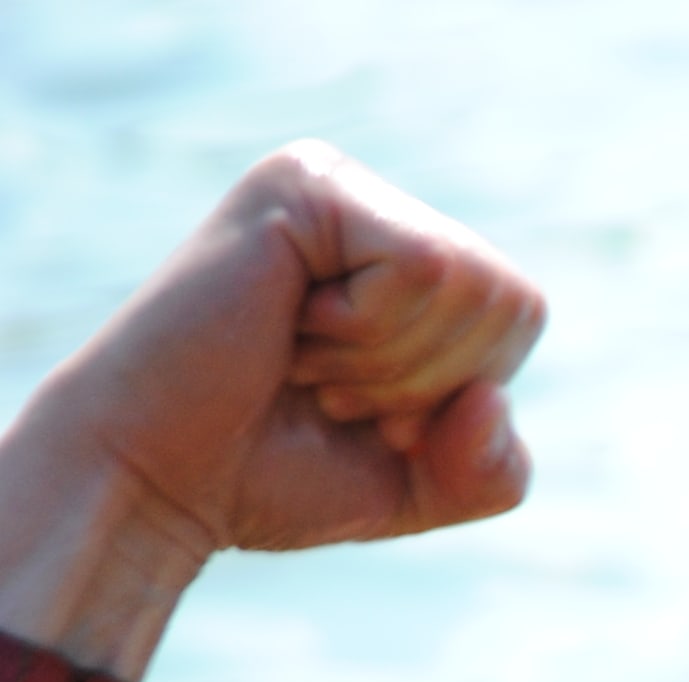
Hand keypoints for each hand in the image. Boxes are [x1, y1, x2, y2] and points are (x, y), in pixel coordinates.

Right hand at [0, 143, 544, 679]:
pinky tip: (288, 325)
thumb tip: (493, 398)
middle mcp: (374, 202)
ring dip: (389, 360)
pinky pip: (423, 267)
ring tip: (302, 356)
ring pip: (469, 283)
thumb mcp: (424, 484)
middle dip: (428, 379)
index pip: (522, 315)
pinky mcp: (304, 183)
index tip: (362, 404)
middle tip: (325, 383)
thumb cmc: (277, 473)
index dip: (462, 390)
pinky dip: (366, 330)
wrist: (159, 478)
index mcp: (406, 254)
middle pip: (510, 300)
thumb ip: (497, 469)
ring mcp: (335, 182)